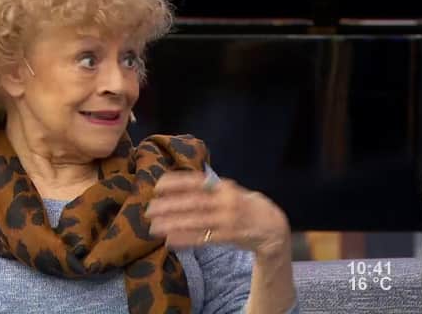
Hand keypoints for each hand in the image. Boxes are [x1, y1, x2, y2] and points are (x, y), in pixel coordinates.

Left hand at [145, 171, 290, 258]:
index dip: (176, 183)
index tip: (157, 185)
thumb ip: (209, 188)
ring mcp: (227, 220)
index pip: (196, 181)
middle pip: (192, 202)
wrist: (273, 227)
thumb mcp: (230, 191)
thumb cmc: (245, 206)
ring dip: (172, 224)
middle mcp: (225, 201)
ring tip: (153, 227)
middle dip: (168, 205)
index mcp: (224, 186)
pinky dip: (185, 239)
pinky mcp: (228, 237)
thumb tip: (179, 184)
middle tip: (148, 209)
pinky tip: (170, 240)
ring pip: (195, 221)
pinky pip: (202, 238)